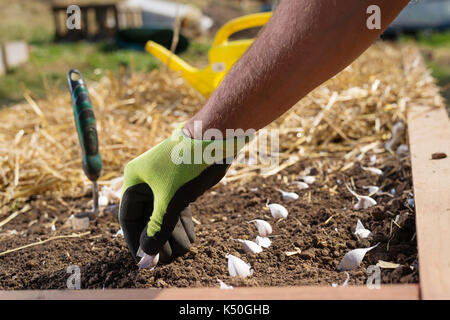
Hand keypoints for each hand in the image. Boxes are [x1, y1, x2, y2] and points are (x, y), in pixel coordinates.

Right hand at [119, 124, 245, 262]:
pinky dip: (181, 223)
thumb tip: (147, 254)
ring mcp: (164, 184)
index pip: (128, 217)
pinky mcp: (180, 186)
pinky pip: (176, 209)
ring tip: (181, 252)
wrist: (214, 140)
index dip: (134, 239)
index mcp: (134, 180)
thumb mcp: (170, 200)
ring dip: (171, 234)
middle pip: (146, 218)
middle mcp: (146, 182)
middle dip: (156, 239)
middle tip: (165, 260)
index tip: (142, 258)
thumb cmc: (186, 165)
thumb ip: (158, 228)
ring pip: (163, 215)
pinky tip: (189, 238)